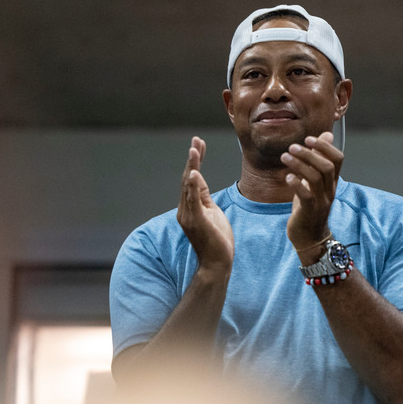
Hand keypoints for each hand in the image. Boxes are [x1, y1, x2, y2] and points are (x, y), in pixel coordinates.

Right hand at [177, 137, 233, 270]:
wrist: (217, 264)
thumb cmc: (217, 241)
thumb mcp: (213, 213)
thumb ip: (205, 198)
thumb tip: (202, 183)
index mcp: (190, 206)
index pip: (192, 179)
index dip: (195, 161)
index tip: (199, 144)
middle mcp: (185, 209)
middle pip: (188, 178)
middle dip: (193, 158)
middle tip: (197, 140)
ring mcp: (189, 215)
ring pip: (189, 186)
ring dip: (192, 166)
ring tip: (194, 149)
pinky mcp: (196, 221)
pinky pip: (193, 200)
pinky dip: (193, 186)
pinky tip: (195, 173)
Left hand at [280, 132, 342, 251]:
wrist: (309, 237)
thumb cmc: (309, 206)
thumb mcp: (314, 182)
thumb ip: (319, 159)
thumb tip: (327, 135)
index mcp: (332, 182)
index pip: (338, 159)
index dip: (325, 146)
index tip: (308, 139)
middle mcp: (329, 190)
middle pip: (326, 166)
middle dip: (309, 153)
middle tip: (292, 147)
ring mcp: (321, 201)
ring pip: (315, 178)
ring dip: (299, 164)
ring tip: (284, 157)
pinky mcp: (310, 212)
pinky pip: (306, 196)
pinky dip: (296, 184)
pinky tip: (287, 177)